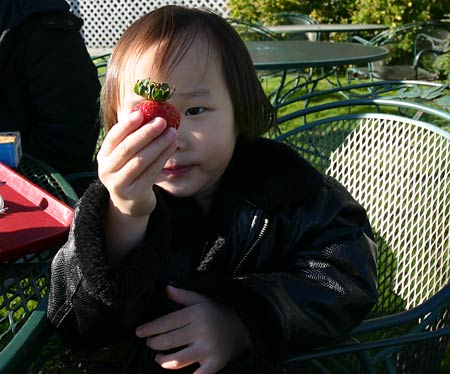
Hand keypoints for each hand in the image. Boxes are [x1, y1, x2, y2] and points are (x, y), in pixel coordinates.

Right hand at [97, 111, 176, 216]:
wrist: (130, 202)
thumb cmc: (130, 171)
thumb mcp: (124, 156)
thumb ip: (131, 138)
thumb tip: (149, 112)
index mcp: (104, 156)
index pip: (113, 137)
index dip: (126, 125)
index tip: (141, 113)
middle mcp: (107, 169)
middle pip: (128, 148)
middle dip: (146, 133)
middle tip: (162, 121)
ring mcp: (120, 183)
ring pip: (141, 160)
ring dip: (158, 144)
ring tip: (172, 132)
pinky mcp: (135, 192)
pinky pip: (152, 171)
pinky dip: (163, 157)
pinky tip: (172, 146)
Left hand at [136, 285, 251, 373]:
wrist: (246, 327)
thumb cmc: (220, 312)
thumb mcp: (203, 300)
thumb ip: (184, 296)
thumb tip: (166, 289)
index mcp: (197, 313)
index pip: (167, 322)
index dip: (150, 328)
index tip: (138, 332)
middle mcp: (201, 331)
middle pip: (168, 341)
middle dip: (154, 343)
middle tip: (150, 343)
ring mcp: (208, 349)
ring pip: (176, 360)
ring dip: (162, 360)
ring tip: (159, 358)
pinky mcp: (214, 364)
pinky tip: (175, 368)